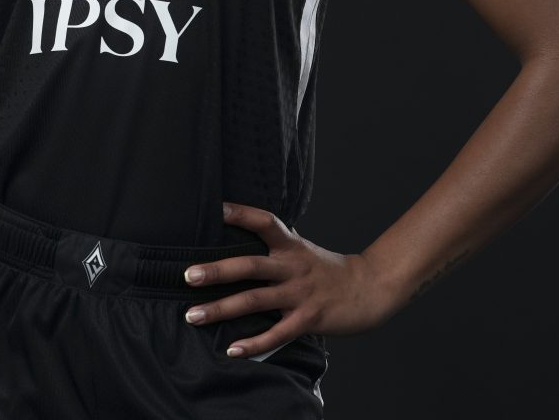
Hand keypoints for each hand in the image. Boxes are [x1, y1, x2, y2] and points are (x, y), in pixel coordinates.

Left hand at [182, 201, 401, 357]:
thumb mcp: (302, 251)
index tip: (216, 209)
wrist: (370, 289)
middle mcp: (293, 267)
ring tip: (193, 315)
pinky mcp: (309, 319)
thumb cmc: (328, 271)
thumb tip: (238, 242)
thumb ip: (275, 248)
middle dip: (217, 271)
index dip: (241, 213)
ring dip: (221, 309)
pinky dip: (253, 343)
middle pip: (250, 266)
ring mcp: (300, 293)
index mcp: (291, 246)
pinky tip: (232, 349)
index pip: (265, 222)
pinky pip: (277, 333)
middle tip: (188, 275)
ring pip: (255, 301)